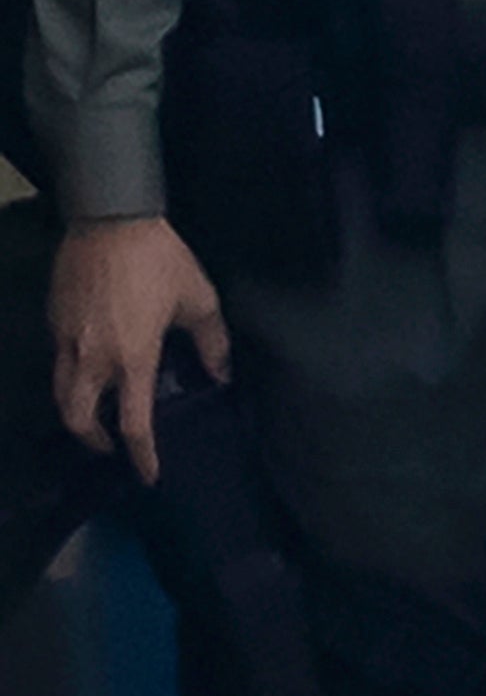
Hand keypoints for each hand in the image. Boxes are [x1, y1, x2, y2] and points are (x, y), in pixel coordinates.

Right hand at [50, 216, 229, 484]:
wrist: (110, 220)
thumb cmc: (161, 260)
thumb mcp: (199, 299)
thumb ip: (212, 342)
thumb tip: (221, 375)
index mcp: (132, 357)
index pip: (133, 422)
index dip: (142, 455)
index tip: (149, 475)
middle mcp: (92, 357)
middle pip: (78, 419)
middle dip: (93, 441)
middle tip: (112, 445)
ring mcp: (66, 340)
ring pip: (61, 394)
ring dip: (78, 413)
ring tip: (97, 413)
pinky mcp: (54, 322)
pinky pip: (58, 362)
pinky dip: (71, 377)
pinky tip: (90, 369)